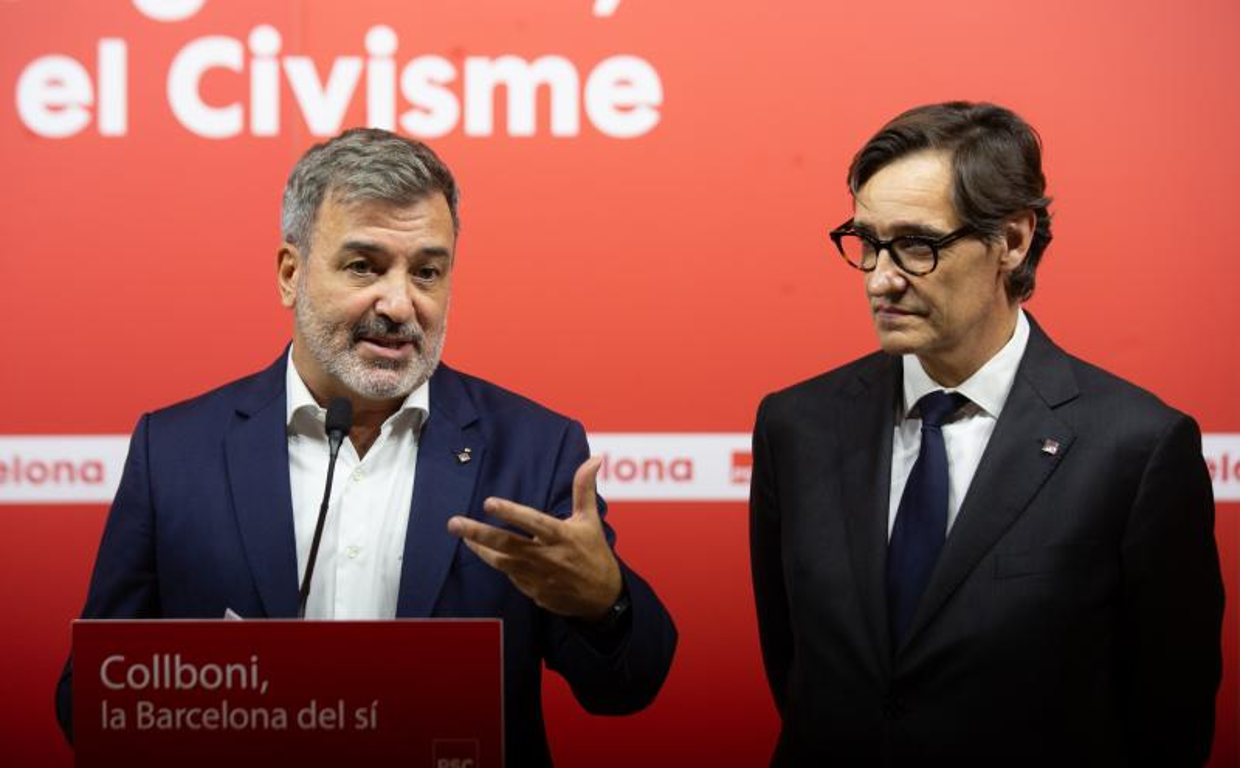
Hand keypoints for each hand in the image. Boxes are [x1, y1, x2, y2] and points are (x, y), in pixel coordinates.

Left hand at [446, 457, 622, 620]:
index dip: (511, 513)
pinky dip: (499, 563)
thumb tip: (593, 459)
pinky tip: (487, 551)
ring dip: (480, 549)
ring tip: (462, 536)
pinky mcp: (532, 592)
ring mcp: (537, 576)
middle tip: (454, 523)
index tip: (489, 503)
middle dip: (478, 533)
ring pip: (502, 562)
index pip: (533, 522)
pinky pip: (510, 575)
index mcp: (561, 536)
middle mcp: (547, 556)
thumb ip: (583, 488)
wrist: (601, 597)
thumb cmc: (594, 552)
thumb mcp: (590, 519)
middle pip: (507, 544)